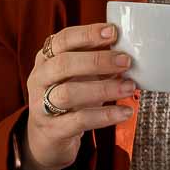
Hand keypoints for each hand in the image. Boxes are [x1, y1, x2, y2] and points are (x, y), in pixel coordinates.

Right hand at [21, 23, 138, 169]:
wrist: (48, 137)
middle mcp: (39, 79)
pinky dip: (105, 116)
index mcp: (46, 59)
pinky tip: (125, 112)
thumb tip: (127, 50)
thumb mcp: (79, 76)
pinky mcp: (52, 130)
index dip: (87, 34)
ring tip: (130, 88)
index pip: (62, 40)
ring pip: (68, 93)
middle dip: (97, 60)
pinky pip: (79, 121)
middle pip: (63, 64)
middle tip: (126, 61)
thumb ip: (97, 61)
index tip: (113, 32)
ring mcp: (41, 106)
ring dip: (103, 89)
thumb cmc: (69, 99)